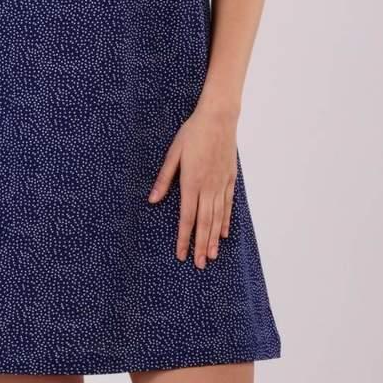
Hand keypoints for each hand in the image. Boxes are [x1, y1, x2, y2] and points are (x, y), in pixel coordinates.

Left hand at [147, 103, 238, 267]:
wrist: (219, 118)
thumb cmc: (193, 133)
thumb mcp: (174, 153)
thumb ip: (164, 178)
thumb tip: (153, 200)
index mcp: (192, 182)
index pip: (187, 217)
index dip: (183, 237)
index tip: (181, 254)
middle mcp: (208, 187)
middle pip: (204, 222)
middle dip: (200, 245)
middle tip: (199, 264)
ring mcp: (221, 184)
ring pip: (218, 217)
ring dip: (214, 238)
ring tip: (212, 255)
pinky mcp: (230, 178)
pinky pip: (228, 204)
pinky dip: (226, 220)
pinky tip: (224, 233)